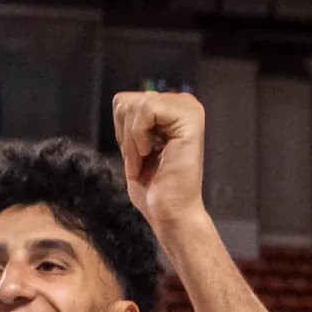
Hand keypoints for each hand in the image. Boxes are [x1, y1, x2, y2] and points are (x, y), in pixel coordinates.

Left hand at [112, 91, 207, 235]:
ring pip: (136, 105)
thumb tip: (121, 99)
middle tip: (140, 162)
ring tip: (145, 161)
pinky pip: (147, 109)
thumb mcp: (134, 147)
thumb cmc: (154, 188)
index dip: (120, 133)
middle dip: (124, 136)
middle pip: (127, 101)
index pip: (124, 102)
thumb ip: (131, 121)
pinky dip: (139, 138)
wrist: (170, 213)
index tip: (135, 157)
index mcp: (171, 109)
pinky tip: (151, 155)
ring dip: (131, 142)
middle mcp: (184, 103)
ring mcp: (189, 108)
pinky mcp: (190, 117)